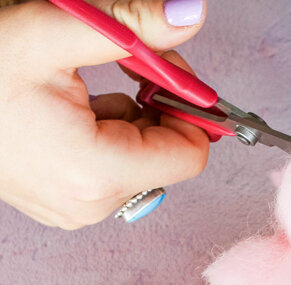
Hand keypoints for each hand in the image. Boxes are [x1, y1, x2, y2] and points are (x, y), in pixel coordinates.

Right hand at [0, 0, 208, 228]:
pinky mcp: (64, 205)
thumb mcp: (52, 31)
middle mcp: (91, 205)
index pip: (190, 154)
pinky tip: (67, 112)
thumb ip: (130, 26)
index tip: (166, 68)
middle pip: (166, 157)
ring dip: (126, 118)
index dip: (188, 106)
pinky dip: (105, 135)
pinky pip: (110, 170)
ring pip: (138, 161)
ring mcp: (76, 210)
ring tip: (77, 90)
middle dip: (154, 106)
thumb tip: (189, 13)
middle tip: (123, 64)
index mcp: (96, 174)